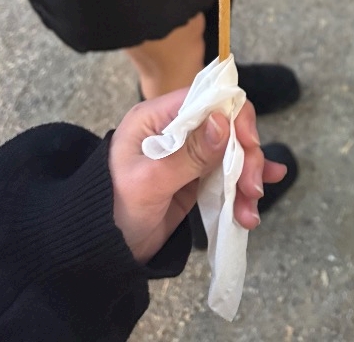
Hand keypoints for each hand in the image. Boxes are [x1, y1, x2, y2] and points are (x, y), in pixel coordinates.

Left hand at [108, 90, 286, 263]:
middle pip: (226, 127)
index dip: (234, 116)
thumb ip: (188, 153)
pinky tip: (255, 200)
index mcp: (157, 118)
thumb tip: (224, 120)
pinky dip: (242, 187)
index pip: (207, 100)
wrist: (98, 252)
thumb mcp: (150, 182)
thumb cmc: (112, 211)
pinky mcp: (194, 179)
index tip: (250, 144)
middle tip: (252, 188)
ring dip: (246, 177)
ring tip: (250, 209)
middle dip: (246, 156)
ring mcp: (187, 155)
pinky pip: (226, 176)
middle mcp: (175, 130)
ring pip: (232, 153)